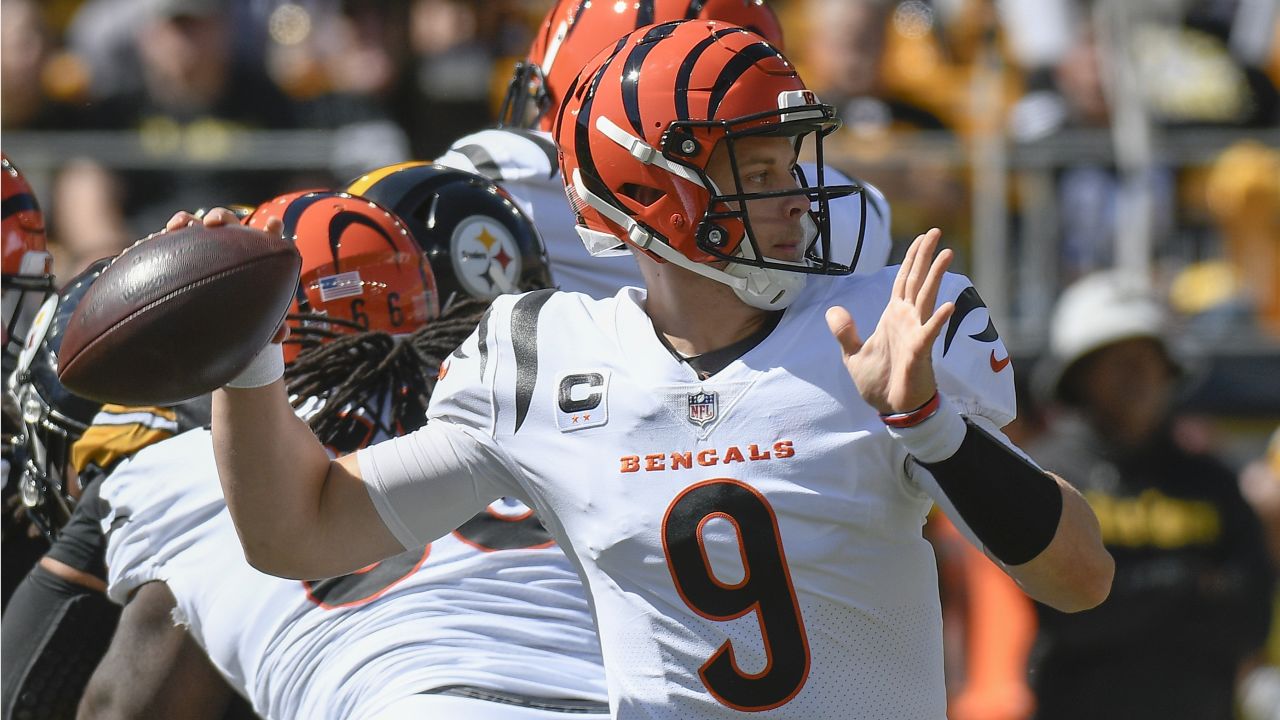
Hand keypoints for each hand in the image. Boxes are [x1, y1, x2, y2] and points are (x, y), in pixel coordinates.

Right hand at [165, 208, 290, 343]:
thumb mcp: (254, 319)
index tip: (274, 224)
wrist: (206, 316)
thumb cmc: (239, 314)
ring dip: (189, 220)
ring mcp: (205, 244)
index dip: (272, 230)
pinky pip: (177, 234)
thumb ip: (272, 325)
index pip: (266, 238)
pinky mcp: (184, 248)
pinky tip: (166, 234)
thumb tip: (282, 335)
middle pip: (228, 222)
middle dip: (222, 218)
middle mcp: (228, 245)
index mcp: (253, 256)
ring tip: (183, 225)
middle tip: (213, 224)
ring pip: (200, 222)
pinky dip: (173, 229)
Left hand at [826, 228, 954, 413]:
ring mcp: (916, 333)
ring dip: (936, 277)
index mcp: (893, 316)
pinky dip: (938, 320)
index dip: (911, 258)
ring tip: (946, 253)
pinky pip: (930, 333)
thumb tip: (833, 310)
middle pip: (917, 281)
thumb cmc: (878, 382)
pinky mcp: (920, 352)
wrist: (892, 408)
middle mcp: (908, 320)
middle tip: (935, 232)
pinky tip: (948, 306)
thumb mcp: (852, 354)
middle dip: (925, 257)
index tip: (921, 238)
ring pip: (927, 298)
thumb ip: (844, 331)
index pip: (903, 280)